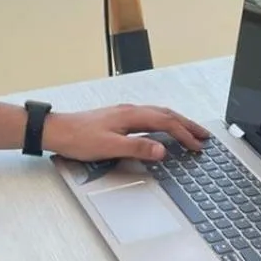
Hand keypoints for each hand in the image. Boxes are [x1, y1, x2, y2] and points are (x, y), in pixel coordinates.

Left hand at [45, 104, 208, 162]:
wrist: (56, 131)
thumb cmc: (78, 138)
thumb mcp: (110, 147)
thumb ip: (137, 148)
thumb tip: (162, 150)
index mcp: (131, 115)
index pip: (166, 123)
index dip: (184, 135)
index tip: (198, 146)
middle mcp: (130, 111)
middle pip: (166, 114)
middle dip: (187, 125)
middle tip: (204, 135)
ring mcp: (124, 113)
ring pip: (159, 114)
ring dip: (177, 122)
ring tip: (190, 131)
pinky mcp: (118, 118)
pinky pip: (149, 117)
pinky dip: (163, 122)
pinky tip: (162, 129)